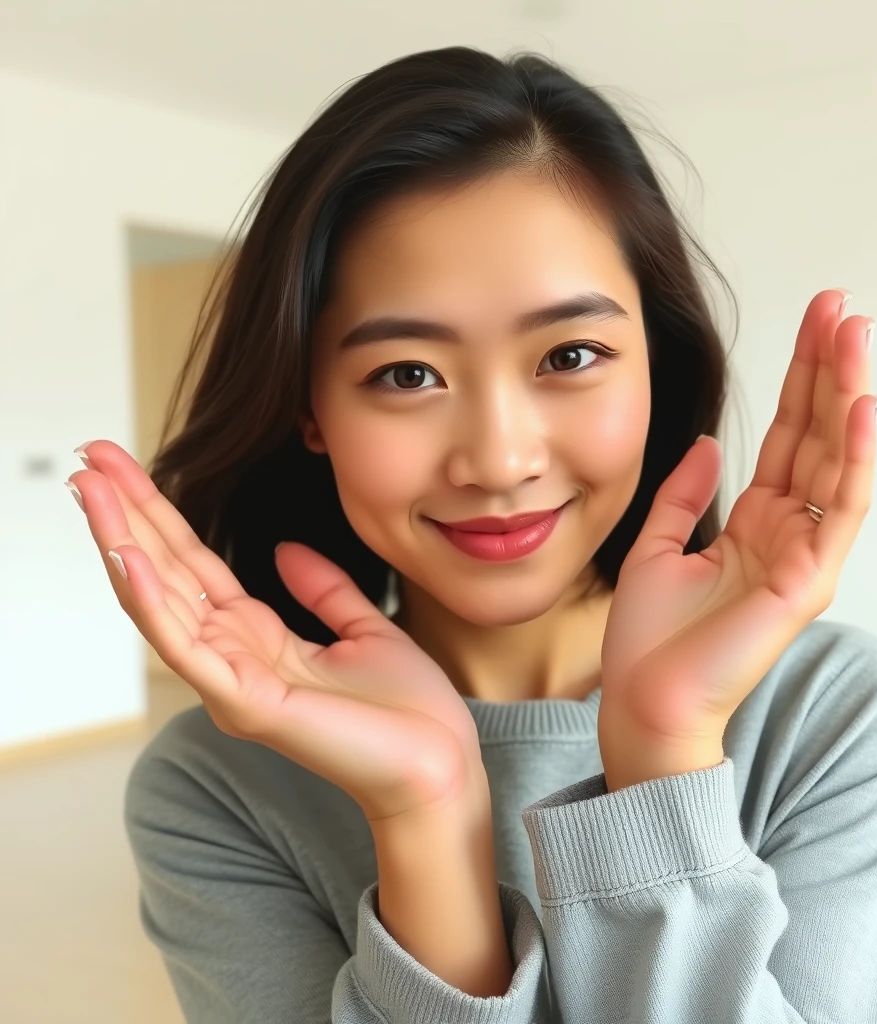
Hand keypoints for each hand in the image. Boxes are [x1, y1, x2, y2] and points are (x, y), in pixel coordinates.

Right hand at [67, 440, 482, 823]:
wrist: (439, 765)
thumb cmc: (406, 710)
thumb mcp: (364, 629)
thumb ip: (324, 590)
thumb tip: (284, 549)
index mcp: (258, 639)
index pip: (195, 566)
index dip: (161, 516)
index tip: (126, 467)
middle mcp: (231, 658)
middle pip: (167, 573)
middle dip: (127, 515)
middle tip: (89, 457)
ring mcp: (231, 683)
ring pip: (161, 602)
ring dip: (122, 542)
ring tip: (91, 489)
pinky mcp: (245, 704)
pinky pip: (186, 645)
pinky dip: (153, 600)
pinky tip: (128, 555)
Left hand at [599, 290, 876, 786]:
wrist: (644, 702)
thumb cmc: (650, 639)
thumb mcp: (658, 546)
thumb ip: (684, 495)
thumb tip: (708, 443)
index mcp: (754, 524)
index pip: (785, 437)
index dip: (798, 379)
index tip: (813, 321)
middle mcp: (787, 533)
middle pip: (815, 436)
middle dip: (828, 370)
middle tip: (841, 306)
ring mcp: (804, 556)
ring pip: (835, 459)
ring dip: (847, 395)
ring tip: (856, 333)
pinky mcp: (806, 581)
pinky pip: (838, 509)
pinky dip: (852, 457)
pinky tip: (860, 405)